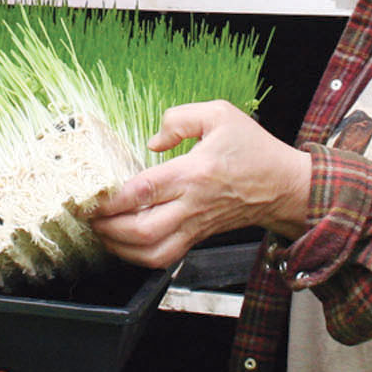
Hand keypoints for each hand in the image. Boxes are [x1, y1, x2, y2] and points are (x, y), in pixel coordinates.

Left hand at [84, 100, 312, 270]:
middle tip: (87, 215)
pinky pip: (164, 258)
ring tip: (100, 231)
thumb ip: (180, 119)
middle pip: (142, 230)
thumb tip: (152, 142)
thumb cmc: (253, 149)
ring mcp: (194, 226)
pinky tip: (123, 243)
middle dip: (107, 228)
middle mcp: (192, 205)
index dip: (111, 198)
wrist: (284, 186)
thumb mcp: (220, 114)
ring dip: (119, 248)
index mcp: (195, 173)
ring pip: (152, 252)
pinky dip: (138, 257)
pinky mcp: (197, 237)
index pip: (144, 191)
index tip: (89, 196)